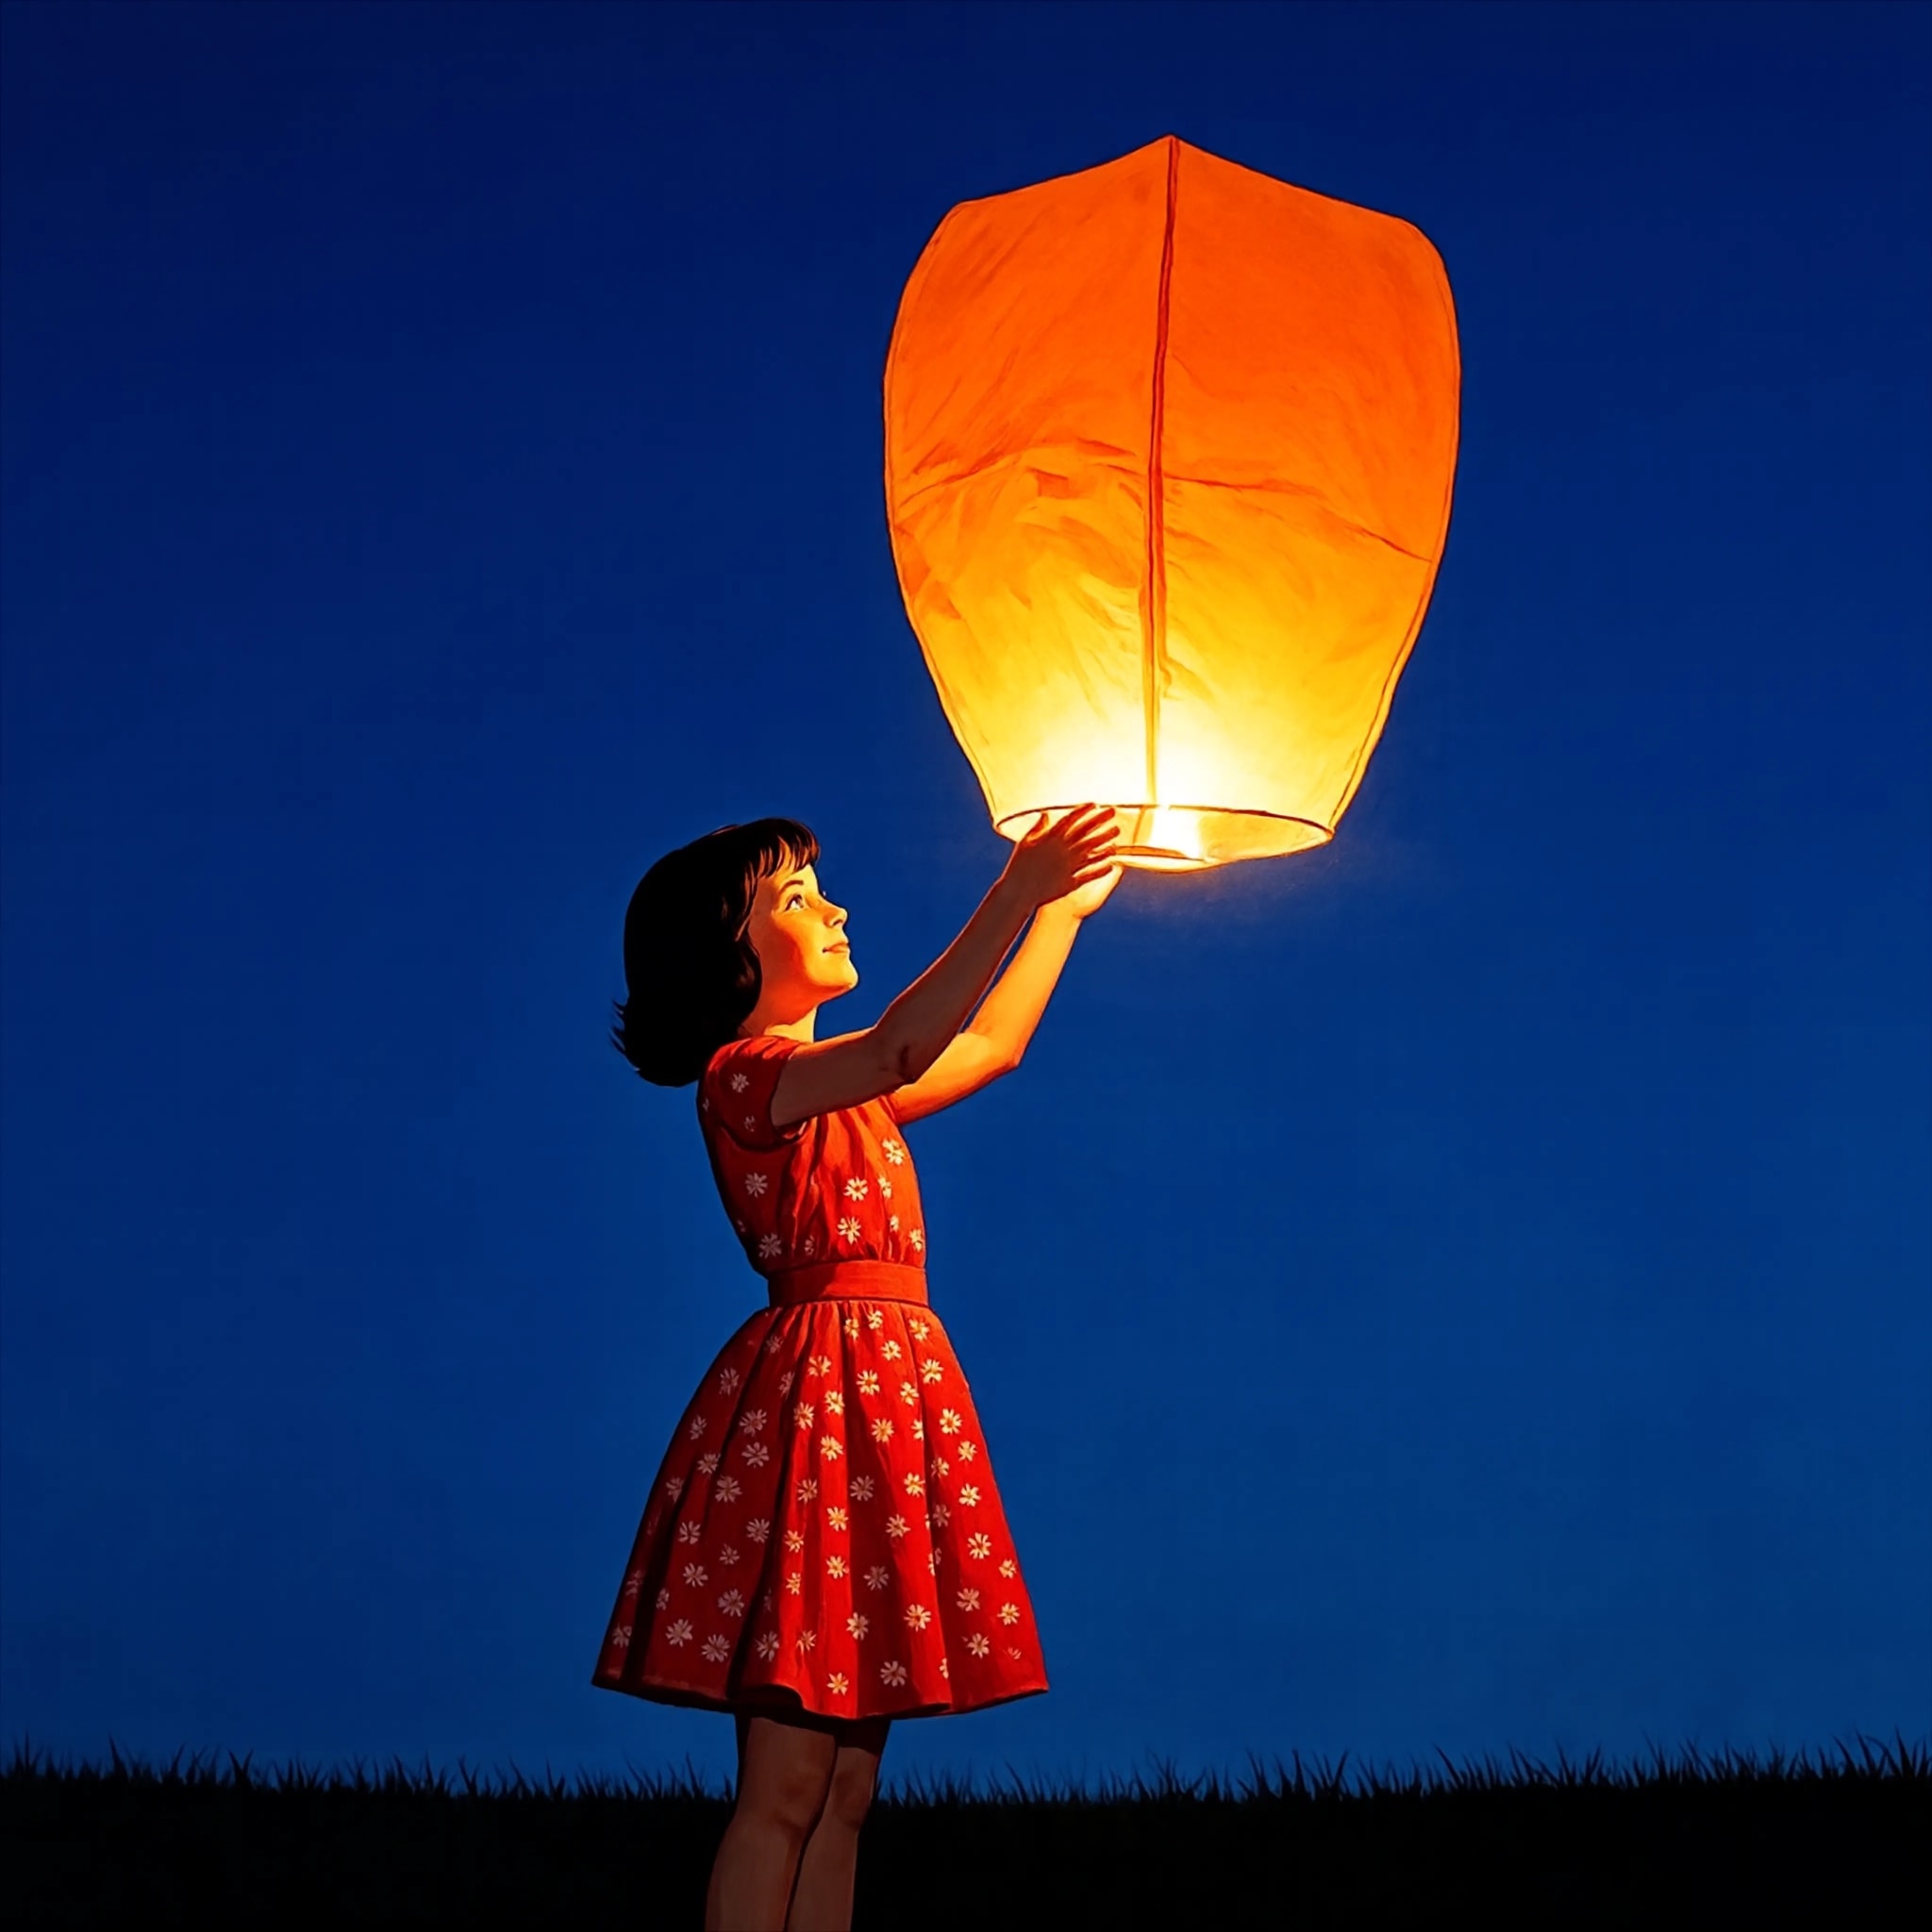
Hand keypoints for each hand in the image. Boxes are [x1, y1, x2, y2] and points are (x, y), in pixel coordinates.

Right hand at [1001, 804, 1119, 911]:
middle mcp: (1061, 850)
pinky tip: (1112, 863)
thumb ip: (1037, 828)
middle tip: (1112, 812)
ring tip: (1116, 832)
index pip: (1070, 820)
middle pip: (1084, 832)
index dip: (1083, 811)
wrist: (1017, 892)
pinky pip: (1089, 874)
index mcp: (1049, 839)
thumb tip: (1044, 815)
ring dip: (1104, 840)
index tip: (1095, 804)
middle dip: (1099, 820)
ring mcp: (1067, 866)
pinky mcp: (1070, 882)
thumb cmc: (1018, 867)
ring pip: (1090, 851)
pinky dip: (1101, 868)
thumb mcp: (1024, 843)